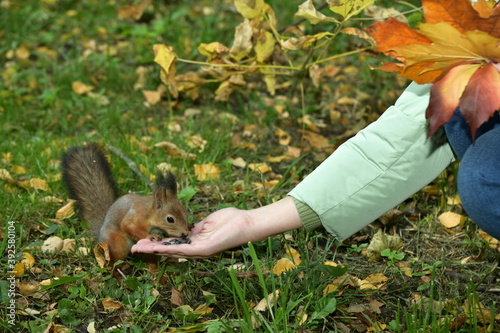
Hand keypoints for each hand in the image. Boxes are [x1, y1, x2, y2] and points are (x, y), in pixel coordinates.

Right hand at [132, 207, 253, 257]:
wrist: (246, 222)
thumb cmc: (230, 220)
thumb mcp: (207, 223)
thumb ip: (195, 228)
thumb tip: (185, 229)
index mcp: (195, 240)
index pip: (172, 243)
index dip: (157, 243)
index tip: (143, 240)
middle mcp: (195, 248)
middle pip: (169, 250)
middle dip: (151, 249)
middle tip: (134, 248)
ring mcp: (199, 250)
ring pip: (173, 252)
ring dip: (155, 251)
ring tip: (139, 249)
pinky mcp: (204, 249)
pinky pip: (184, 249)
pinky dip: (170, 249)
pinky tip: (157, 249)